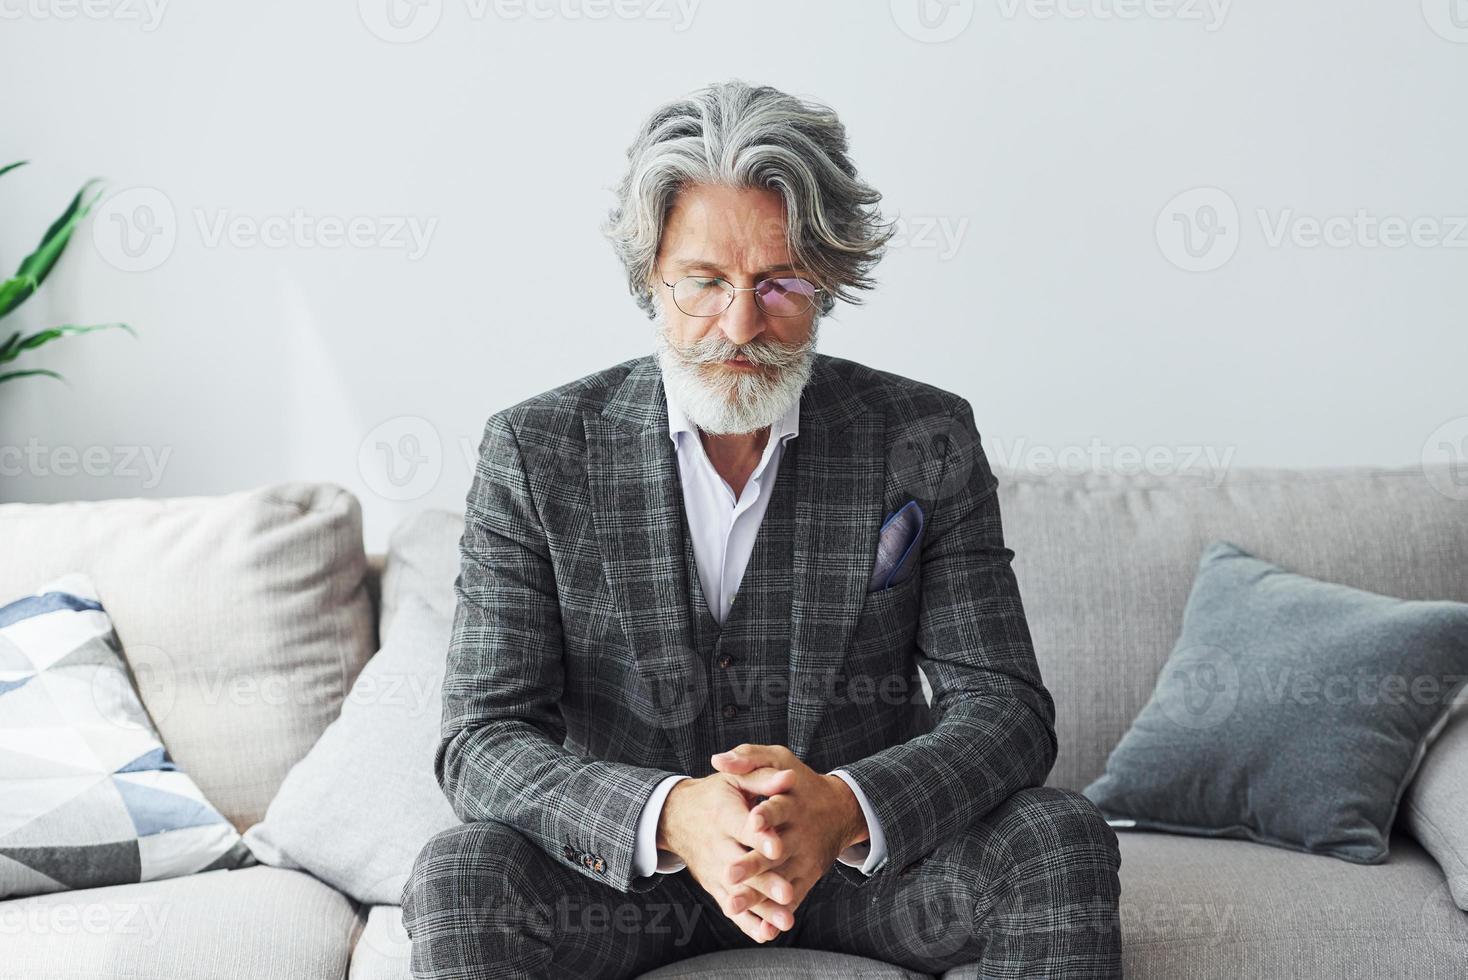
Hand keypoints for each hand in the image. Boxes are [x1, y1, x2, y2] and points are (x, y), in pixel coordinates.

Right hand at [657, 763, 797, 942]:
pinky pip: (730, 906)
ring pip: (738, 892)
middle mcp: (716, 844)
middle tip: (787, 893)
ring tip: (785, 921)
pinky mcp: (714, 886)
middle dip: (764, 880)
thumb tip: (790, 777)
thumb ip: (763, 779)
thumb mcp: (736, 780)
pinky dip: (747, 923)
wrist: (676, 816)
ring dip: (761, 909)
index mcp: (723, 813)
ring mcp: (714, 869)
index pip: (743, 827)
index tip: (778, 847)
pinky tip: (766, 935)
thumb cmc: (716, 794)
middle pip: (742, 866)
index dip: (760, 837)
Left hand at [711, 744, 867, 928]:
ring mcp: (805, 858)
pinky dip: (776, 914)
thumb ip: (749, 758)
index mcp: (793, 802)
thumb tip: (716, 759)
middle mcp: (800, 832)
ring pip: (779, 879)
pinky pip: (792, 899)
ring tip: (733, 906)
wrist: (839, 809)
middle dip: (753, 863)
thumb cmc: (798, 782)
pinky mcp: (807, 877)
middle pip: (775, 851)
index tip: (751, 822)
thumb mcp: (778, 759)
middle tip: (729, 873)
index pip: (779, 808)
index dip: (765, 817)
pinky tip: (761, 930)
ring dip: (758, 895)